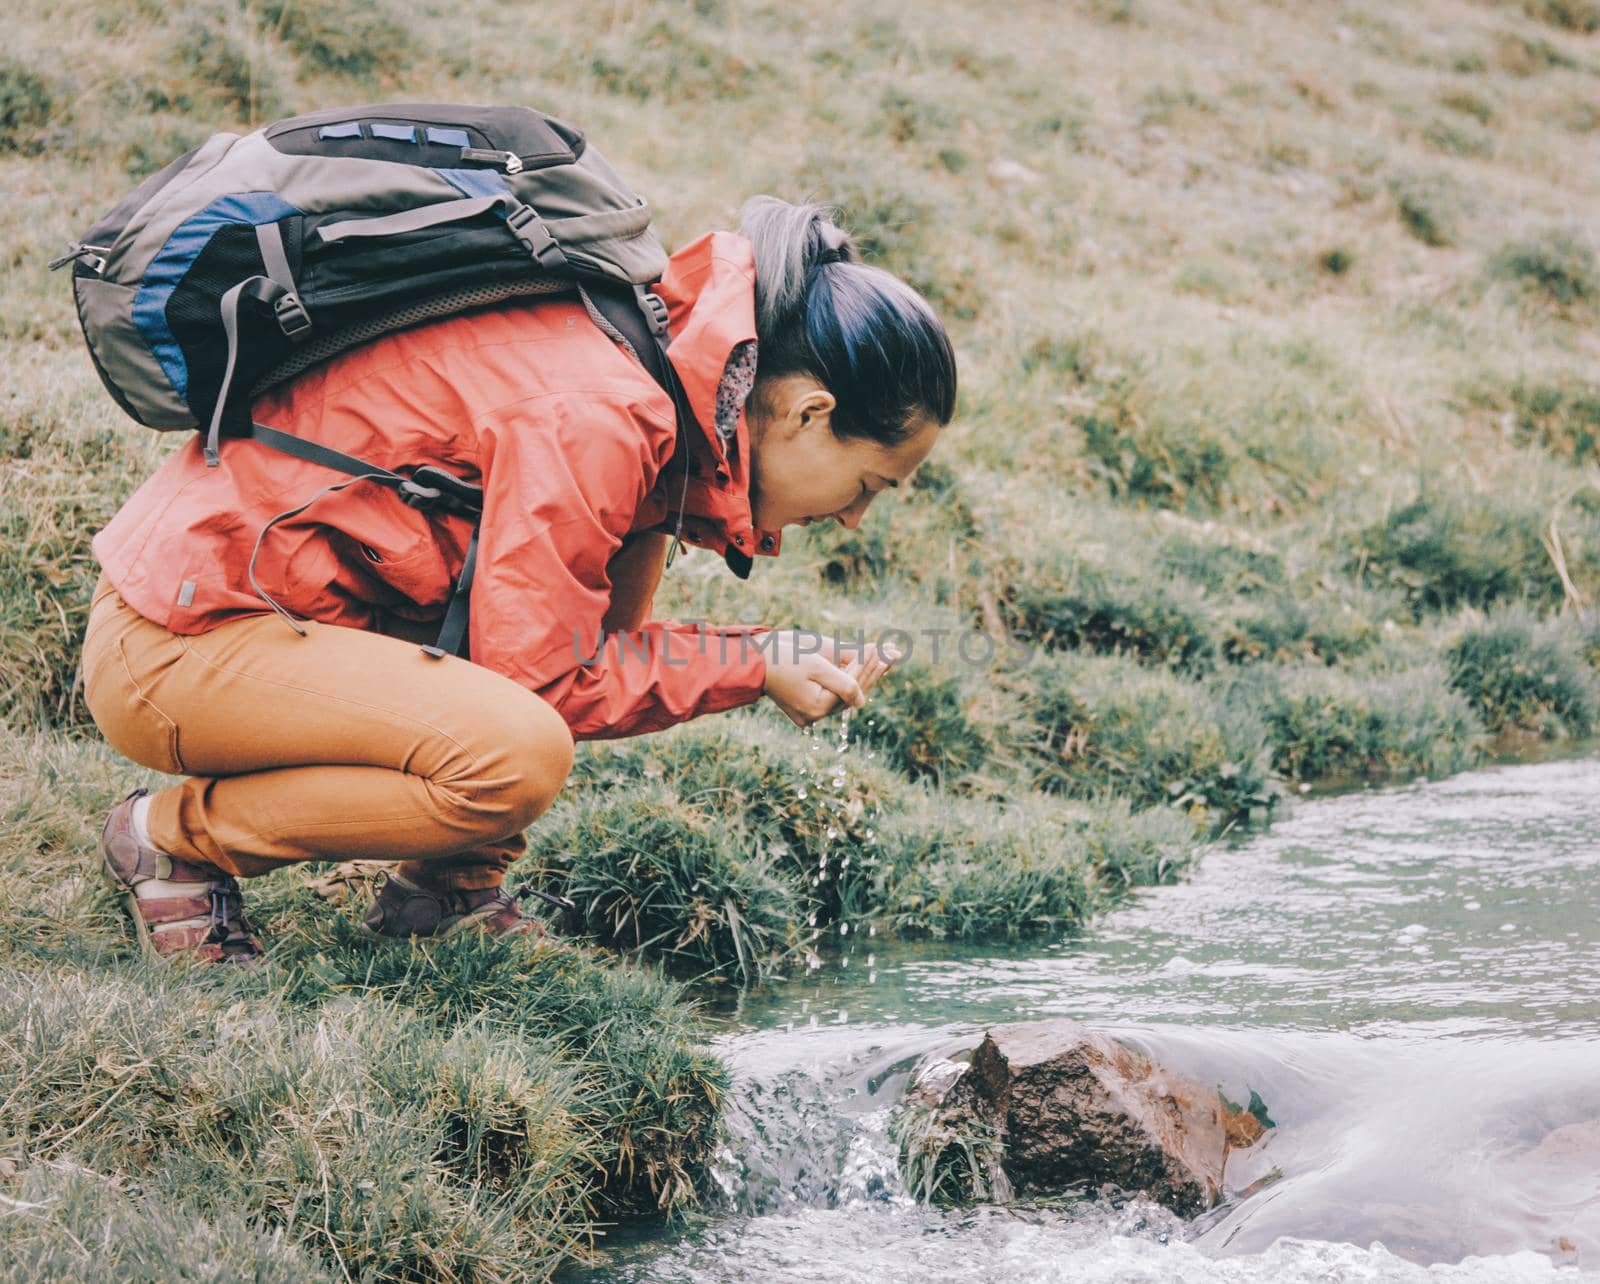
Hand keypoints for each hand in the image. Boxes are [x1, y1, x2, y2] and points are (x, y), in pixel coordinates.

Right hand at [761, 631, 900, 727]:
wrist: (753, 660)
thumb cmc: (783, 658)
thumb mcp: (817, 666)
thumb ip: (844, 683)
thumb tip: (863, 701)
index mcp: (817, 708)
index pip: (852, 687)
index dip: (867, 667)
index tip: (881, 650)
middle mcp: (814, 716)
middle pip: (851, 694)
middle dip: (869, 672)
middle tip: (890, 654)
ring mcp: (808, 714)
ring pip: (843, 695)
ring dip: (860, 676)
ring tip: (881, 659)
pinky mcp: (804, 708)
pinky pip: (832, 695)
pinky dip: (845, 681)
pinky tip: (860, 667)